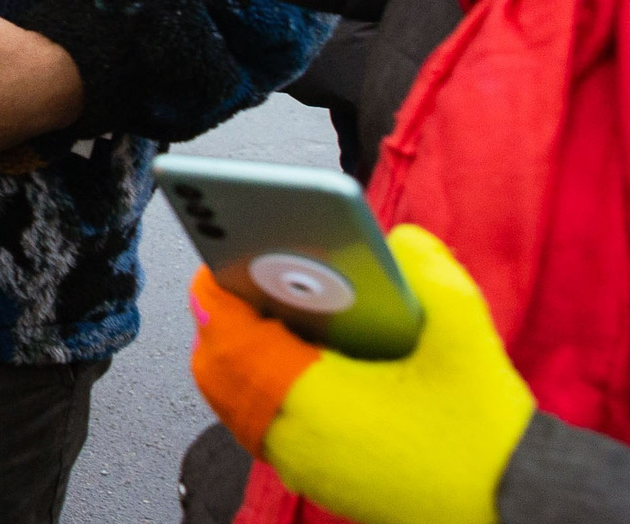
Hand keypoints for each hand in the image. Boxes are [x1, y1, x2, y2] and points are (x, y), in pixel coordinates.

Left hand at [189, 225, 533, 523]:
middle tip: (237, 282)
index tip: (216, 258)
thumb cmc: (486, 431)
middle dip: (222, 322)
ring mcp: (303, 468)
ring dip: (241, 357)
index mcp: (311, 397)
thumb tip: (394, 239)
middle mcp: (293, 439)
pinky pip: (266, 428)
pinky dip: (265, 391)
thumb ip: (425, 267)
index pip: (227, 337)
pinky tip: (297, 360)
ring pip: (238, 404)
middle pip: (220, 371)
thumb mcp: (462, 330)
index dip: (215, 291)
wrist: (521, 505)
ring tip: (262, 314)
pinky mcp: (322, 483)